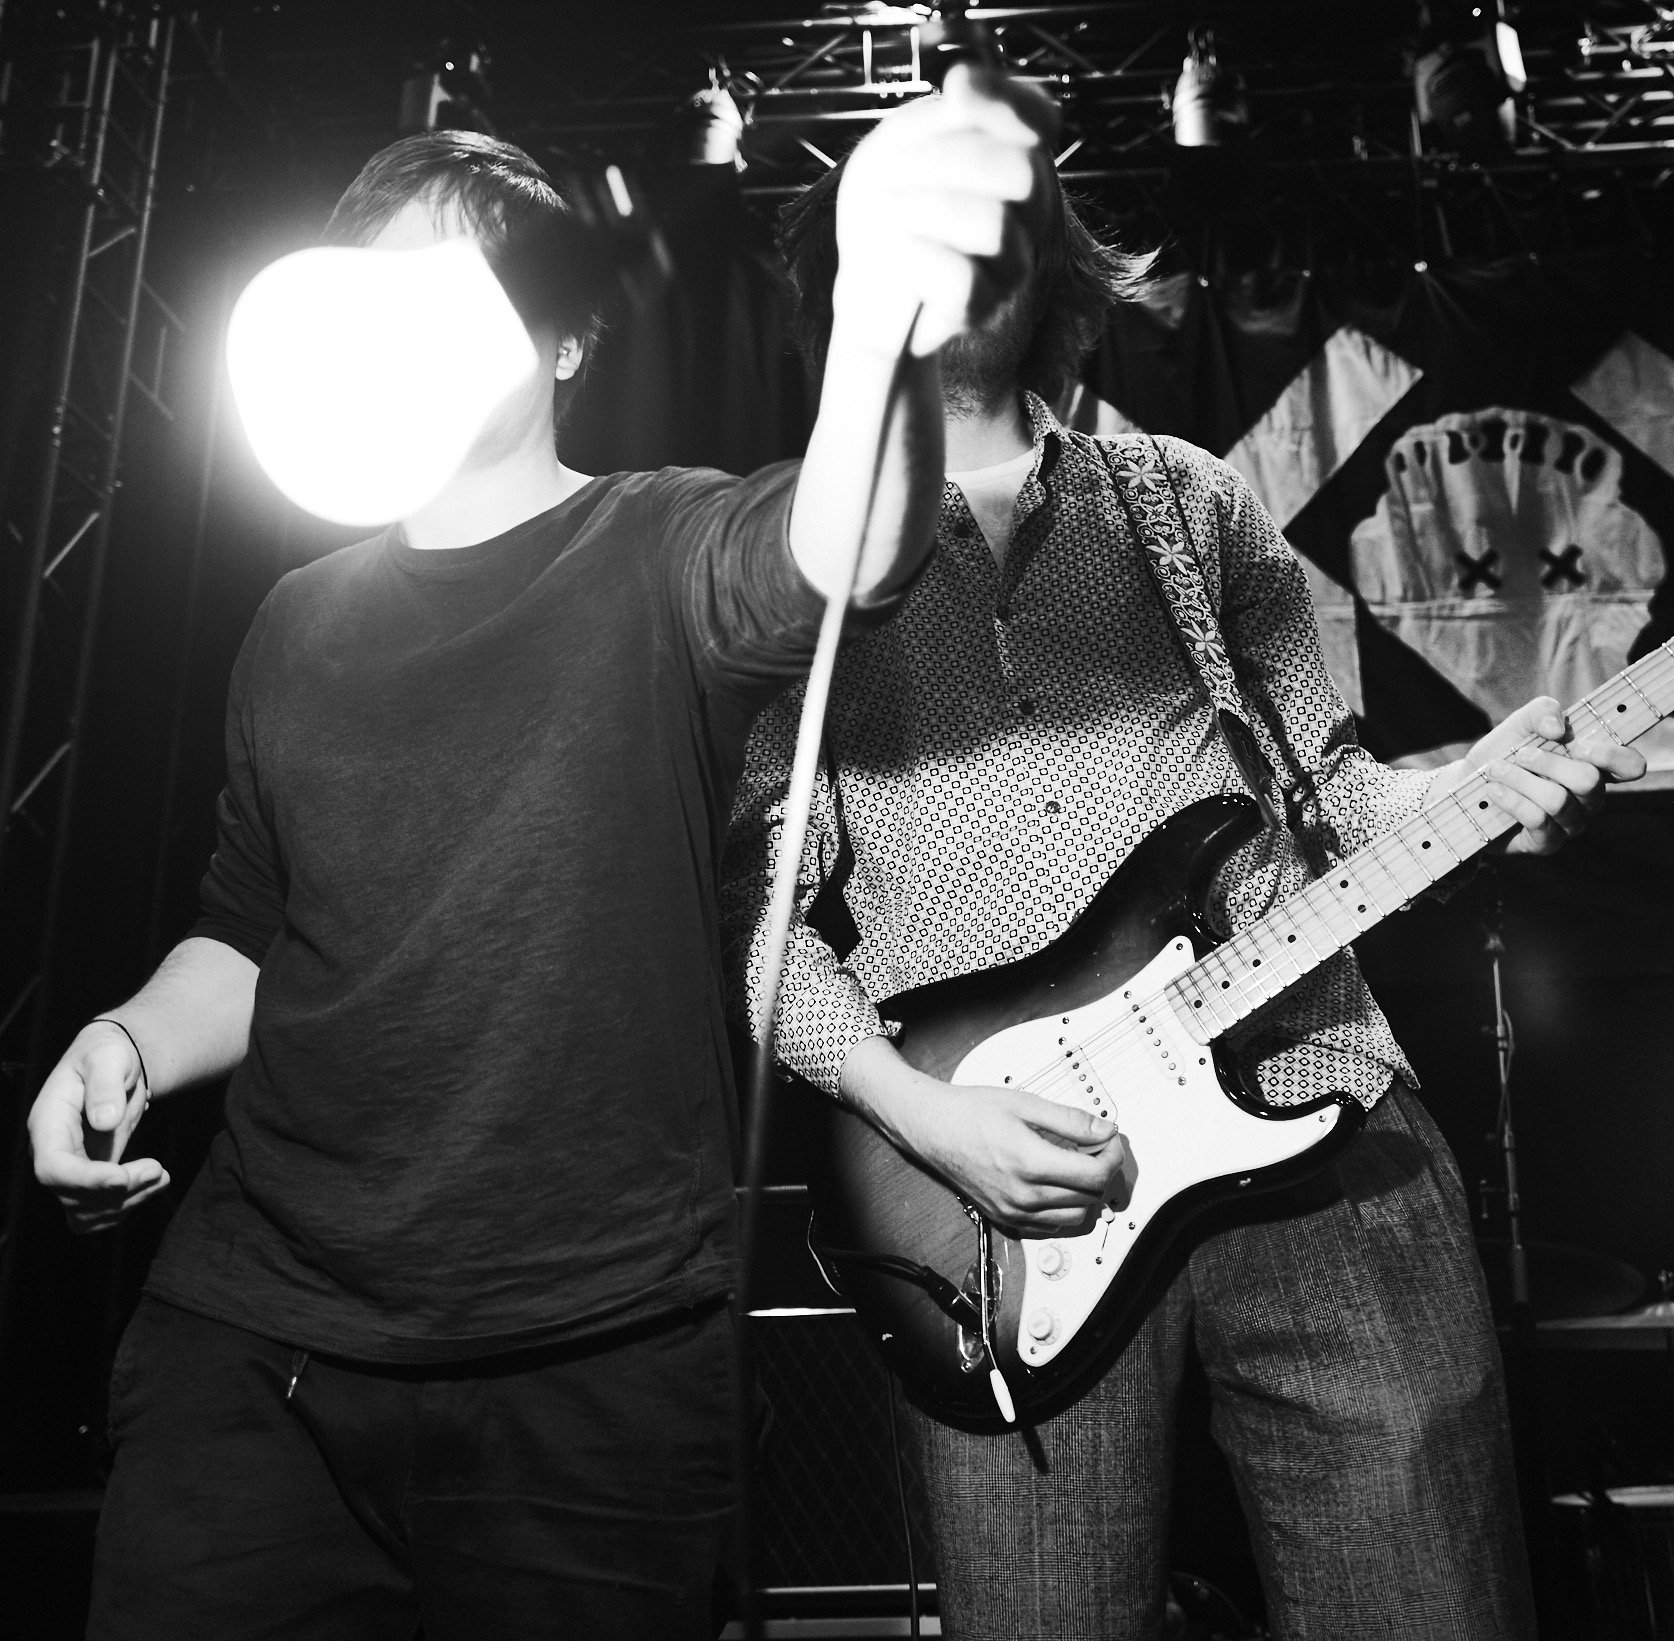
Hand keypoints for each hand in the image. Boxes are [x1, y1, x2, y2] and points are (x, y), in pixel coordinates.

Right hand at [29, 1021, 168, 1233]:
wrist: (115, 1065)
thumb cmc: (108, 1055)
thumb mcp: (108, 1057)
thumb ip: (105, 1085)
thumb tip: (103, 1121)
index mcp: (48, 1123)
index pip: (52, 1167)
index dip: (85, 1180)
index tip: (122, 1178)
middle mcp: (52, 1151)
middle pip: (70, 1195)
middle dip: (116, 1191)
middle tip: (158, 1170)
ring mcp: (68, 1168)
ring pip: (84, 1211)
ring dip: (125, 1204)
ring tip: (160, 1176)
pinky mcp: (88, 1179)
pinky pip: (96, 1211)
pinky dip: (124, 1207)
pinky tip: (153, 1184)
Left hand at [832, 62, 1049, 359]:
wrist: (864, 289)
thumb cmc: (888, 212)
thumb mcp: (901, 144)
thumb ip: (942, 111)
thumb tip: (965, 81)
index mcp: (1016, 160)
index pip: (1039, 119)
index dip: (1004, 100)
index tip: (955, 89)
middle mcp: (1029, 213)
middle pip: (1019, 171)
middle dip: (941, 160)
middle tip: (892, 174)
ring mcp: (1013, 264)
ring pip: (991, 224)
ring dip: (918, 211)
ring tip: (887, 217)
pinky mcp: (981, 306)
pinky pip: (960, 277)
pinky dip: (911, 257)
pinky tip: (891, 254)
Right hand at [896, 1081, 1125, 1236]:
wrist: (933, 1128)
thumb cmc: (970, 1113)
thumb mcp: (1025, 1104)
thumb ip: (1069, 1120)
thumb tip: (1103, 1129)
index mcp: (1030, 1163)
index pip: (1095, 1174)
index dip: (1113, 1156)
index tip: (1110, 1140)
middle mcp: (1023, 1195)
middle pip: (1090, 1196)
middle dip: (1102, 1170)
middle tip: (1097, 1147)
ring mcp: (1014, 1212)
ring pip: (1075, 1217)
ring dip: (1086, 1193)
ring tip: (1078, 1165)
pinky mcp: (1006, 1219)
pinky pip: (1051, 1227)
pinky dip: (1064, 1209)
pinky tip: (1058, 1184)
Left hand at [1429, 695, 1645, 855]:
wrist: (1466, 784)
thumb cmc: (1504, 752)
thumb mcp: (1521, 722)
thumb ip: (1543, 711)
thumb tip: (1558, 728)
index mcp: (1595, 766)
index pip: (1631, 766)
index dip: (1612, 756)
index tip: (1578, 745)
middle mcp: (1591, 798)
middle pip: (1588, 781)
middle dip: (1548, 763)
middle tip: (1519, 754)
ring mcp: (1571, 823)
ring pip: (1557, 801)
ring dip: (1521, 780)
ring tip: (1496, 771)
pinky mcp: (1547, 843)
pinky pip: (1536, 820)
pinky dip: (1511, 800)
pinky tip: (1494, 791)